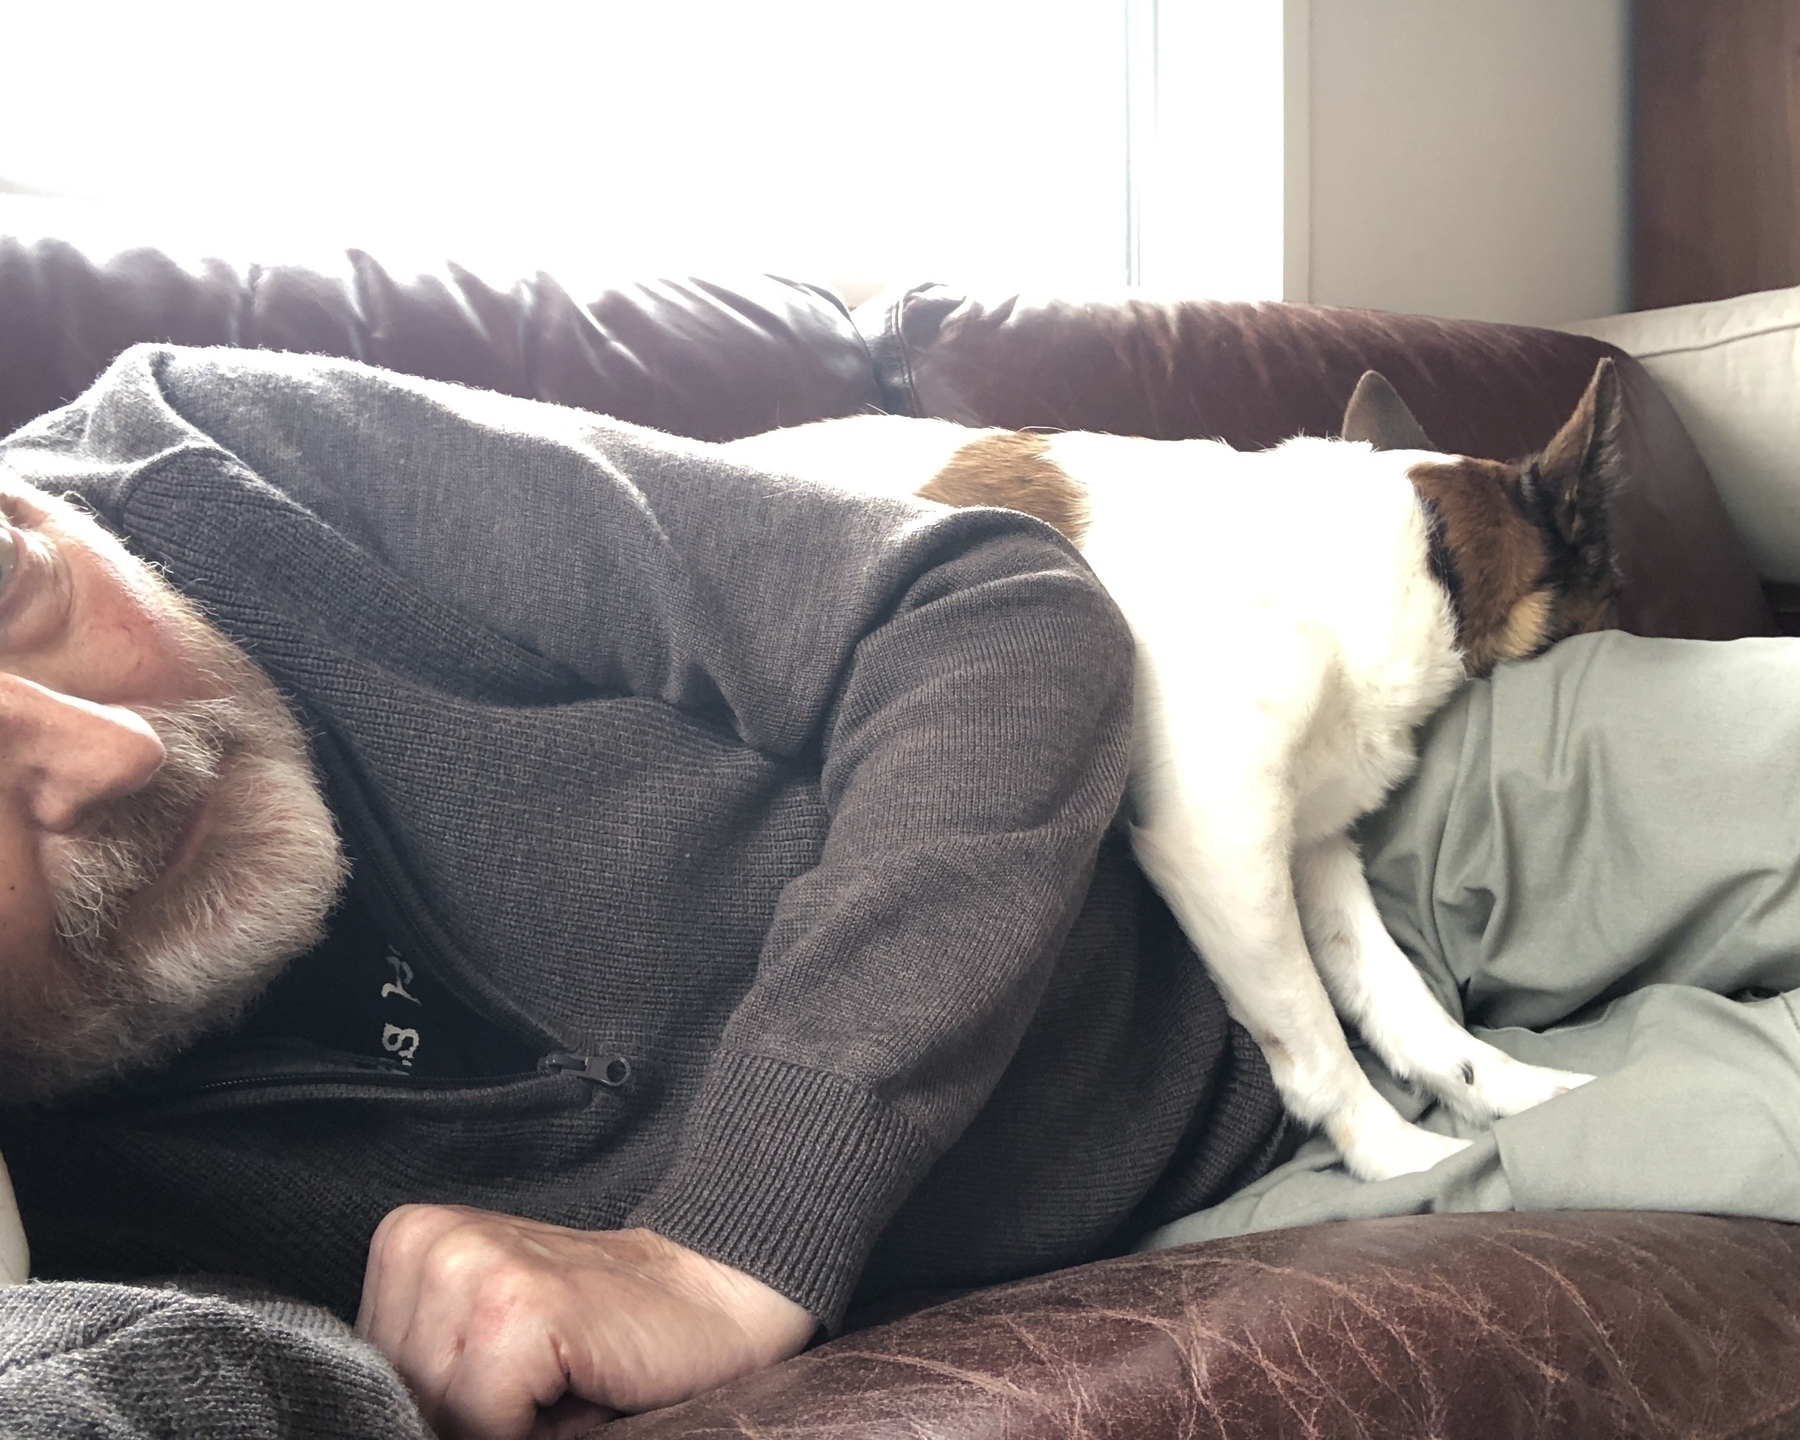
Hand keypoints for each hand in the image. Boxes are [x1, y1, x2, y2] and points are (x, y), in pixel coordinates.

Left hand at [355, 1205, 816, 1439]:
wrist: (721, 1295)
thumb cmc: (611, 1339)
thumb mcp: (490, 1359)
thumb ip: (429, 1383)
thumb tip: (381, 1429)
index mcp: (410, 1245)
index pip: (364, 1383)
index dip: (435, 1409)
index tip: (501, 1392)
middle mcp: (426, 1243)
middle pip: (396, 1397)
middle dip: (463, 1416)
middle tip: (538, 1382)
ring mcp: (469, 1264)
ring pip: (432, 1412)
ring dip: (495, 1421)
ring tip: (555, 1380)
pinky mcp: (516, 1301)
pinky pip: (479, 1420)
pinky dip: (528, 1429)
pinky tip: (574, 1385)